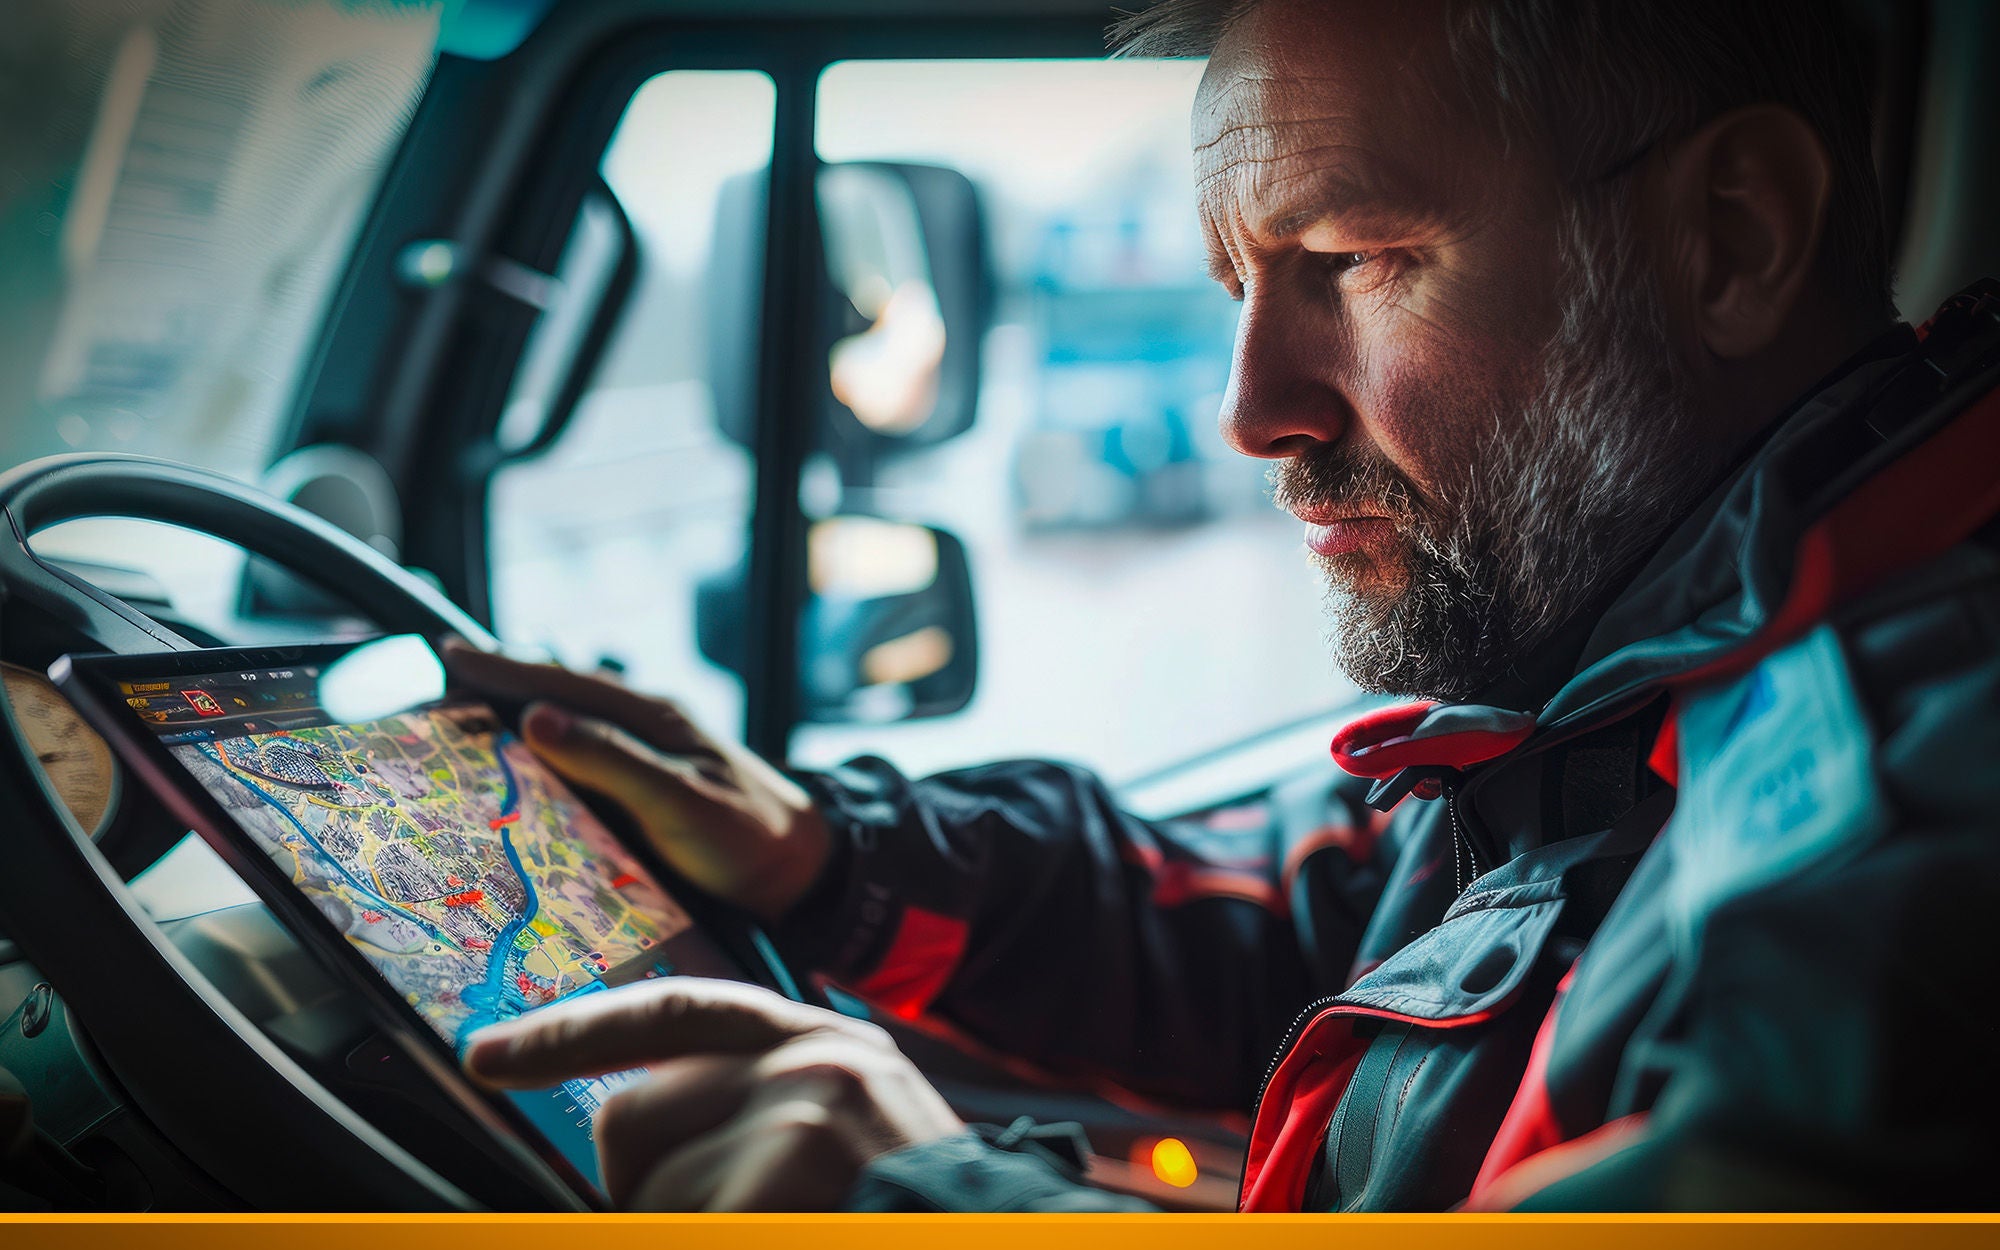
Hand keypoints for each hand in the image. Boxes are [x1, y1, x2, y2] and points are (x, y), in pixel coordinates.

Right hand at [440, 641, 829, 921]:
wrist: (802, 873)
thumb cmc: (748, 838)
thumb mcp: (679, 801)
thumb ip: (612, 760)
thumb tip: (536, 716)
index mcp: (652, 717)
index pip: (562, 682)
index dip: (502, 670)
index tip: (447, 657)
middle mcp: (644, 729)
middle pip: (558, 695)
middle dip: (497, 686)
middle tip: (434, 680)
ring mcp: (645, 759)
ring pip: (568, 727)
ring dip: (514, 720)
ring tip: (458, 718)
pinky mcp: (646, 792)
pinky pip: (582, 763)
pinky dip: (541, 758)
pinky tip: (518, 771)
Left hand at [464, 977, 961, 1209]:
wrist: (1001, 1240)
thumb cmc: (911, 1215)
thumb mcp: (841, 1142)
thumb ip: (751, 1116)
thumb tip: (629, 1133)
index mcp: (827, 1045)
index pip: (676, 1008)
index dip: (575, 1032)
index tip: (488, 1053)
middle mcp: (816, 1059)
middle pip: (631, 1117)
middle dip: (639, 1196)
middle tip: (723, 1219)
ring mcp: (804, 1111)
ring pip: (648, 1193)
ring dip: (686, 1230)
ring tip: (780, 1227)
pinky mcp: (790, 1170)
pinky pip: (675, 1224)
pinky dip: (706, 1240)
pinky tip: (789, 1233)